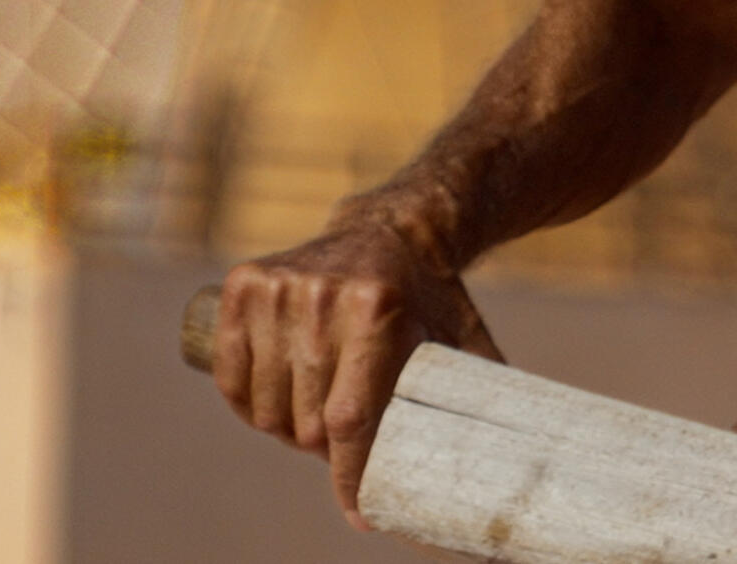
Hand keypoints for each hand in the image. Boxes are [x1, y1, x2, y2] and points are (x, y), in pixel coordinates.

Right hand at [211, 216, 501, 525]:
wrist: (394, 225)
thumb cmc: (432, 297)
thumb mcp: (462, 339)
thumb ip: (477, 397)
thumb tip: (507, 467)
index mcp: (379, 310)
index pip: (351, 419)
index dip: (351, 474)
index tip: (359, 511)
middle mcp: (323, 296)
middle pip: (306, 421)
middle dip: (325, 450)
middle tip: (343, 442)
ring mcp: (277, 288)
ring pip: (266, 407)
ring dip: (287, 429)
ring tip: (316, 415)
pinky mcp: (243, 284)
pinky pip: (229, 377)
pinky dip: (248, 404)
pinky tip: (276, 400)